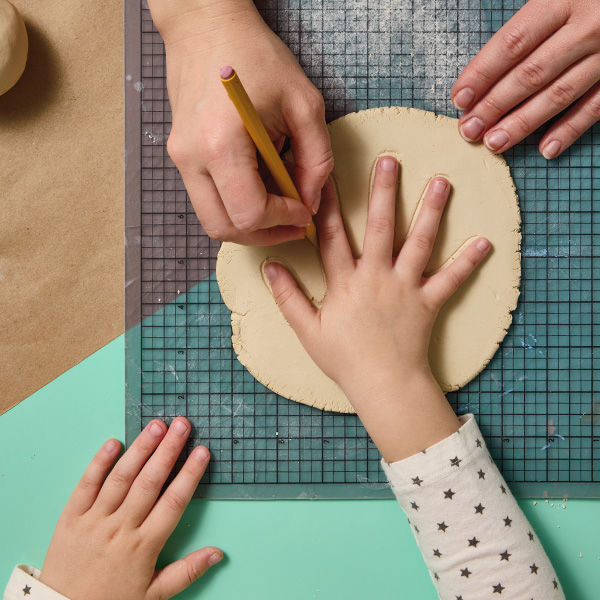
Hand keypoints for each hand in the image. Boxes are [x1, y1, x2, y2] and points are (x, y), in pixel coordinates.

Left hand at [40, 418, 220, 599]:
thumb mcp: (154, 595)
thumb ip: (187, 571)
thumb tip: (218, 553)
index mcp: (144, 545)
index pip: (174, 501)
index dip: (190, 474)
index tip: (202, 452)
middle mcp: (121, 528)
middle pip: (150, 481)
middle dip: (168, 450)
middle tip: (182, 425)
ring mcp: (94, 520)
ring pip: (121, 478)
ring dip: (140, 449)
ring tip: (156, 425)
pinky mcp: (71, 518)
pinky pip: (86, 485)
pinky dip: (99, 463)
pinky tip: (113, 442)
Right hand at [149, 0, 332, 244]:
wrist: (206, 26)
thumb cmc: (255, 57)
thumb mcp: (305, 104)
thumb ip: (317, 159)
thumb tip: (310, 200)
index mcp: (220, 144)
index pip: (249, 213)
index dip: (283, 221)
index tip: (305, 212)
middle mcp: (191, 158)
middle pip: (224, 228)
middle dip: (264, 234)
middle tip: (293, 223)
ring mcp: (181, 159)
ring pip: (213, 220)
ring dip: (249, 223)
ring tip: (279, 204)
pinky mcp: (181, 157)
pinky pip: (209, 199)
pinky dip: (237, 204)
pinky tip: (261, 184)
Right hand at [264, 157, 490, 460]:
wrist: (383, 384)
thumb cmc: (344, 359)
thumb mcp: (308, 330)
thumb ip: (288, 297)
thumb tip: (270, 267)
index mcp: (345, 282)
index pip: (331, 237)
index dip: (325, 207)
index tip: (323, 178)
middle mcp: (376, 277)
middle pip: (380, 228)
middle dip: (384, 192)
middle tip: (390, 161)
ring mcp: (405, 288)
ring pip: (419, 243)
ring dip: (431, 211)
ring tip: (441, 182)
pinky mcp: (428, 302)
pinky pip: (450, 280)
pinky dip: (467, 263)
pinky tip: (484, 243)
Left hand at [452, 0, 599, 158]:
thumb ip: (526, 26)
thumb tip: (482, 71)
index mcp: (563, 0)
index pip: (513, 43)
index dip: (482, 73)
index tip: (460, 98)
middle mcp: (587, 26)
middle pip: (531, 74)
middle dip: (494, 106)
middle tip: (470, 130)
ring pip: (559, 94)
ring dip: (523, 123)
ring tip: (494, 142)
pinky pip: (595, 107)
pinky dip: (569, 130)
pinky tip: (546, 149)